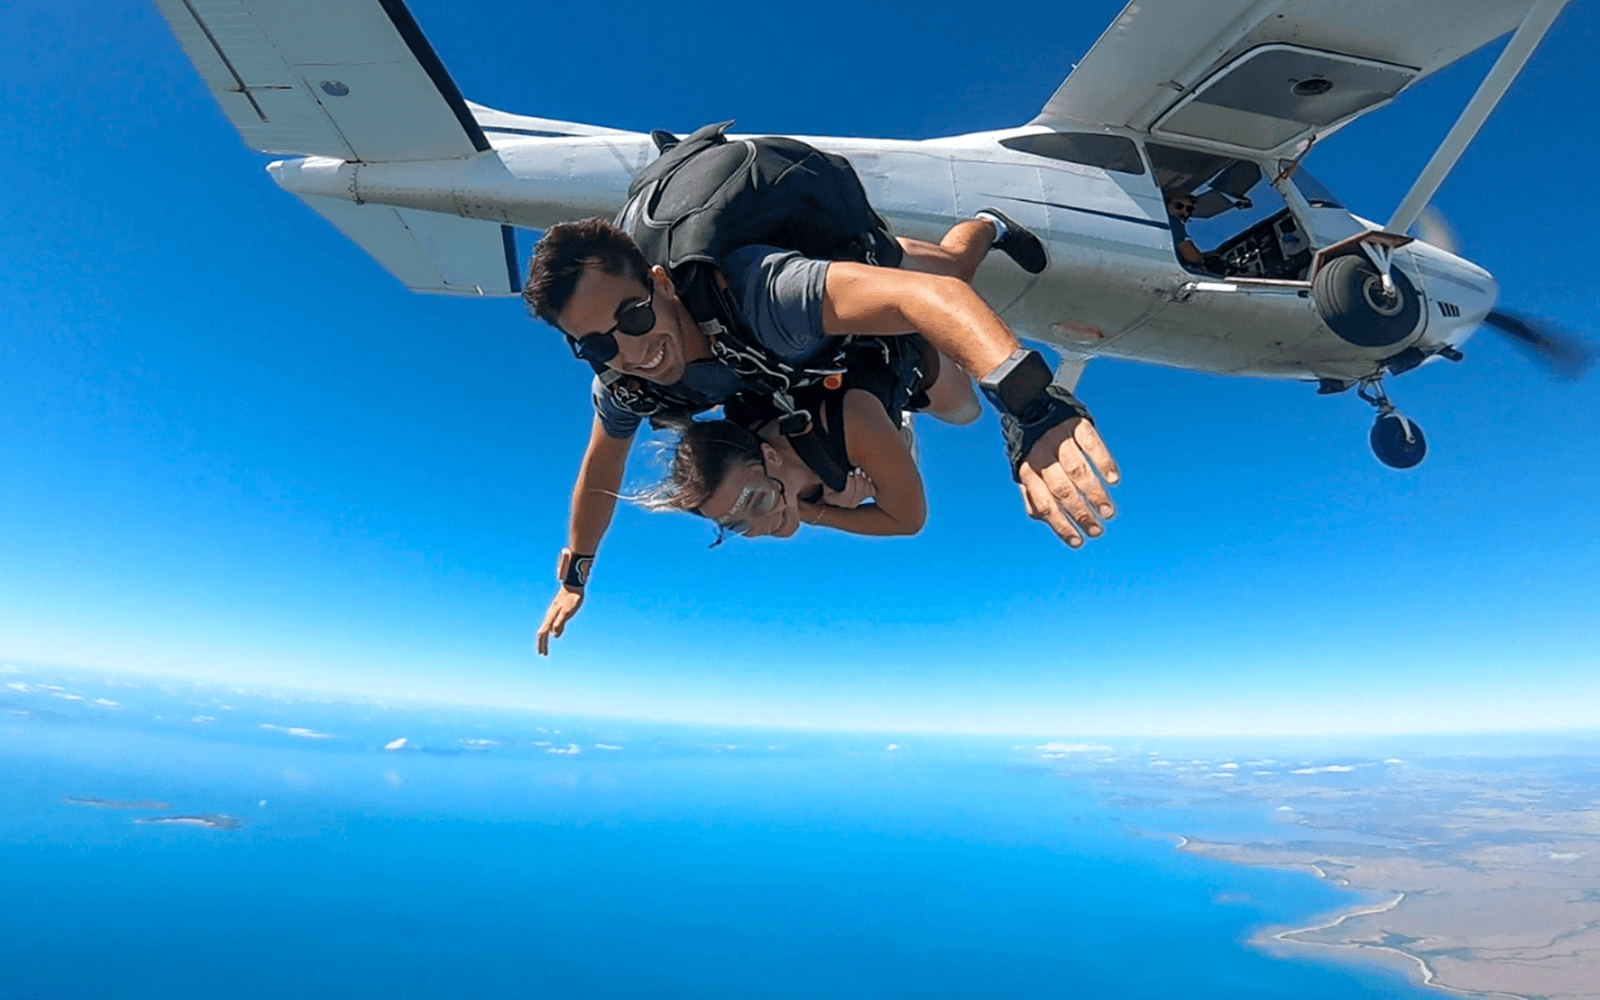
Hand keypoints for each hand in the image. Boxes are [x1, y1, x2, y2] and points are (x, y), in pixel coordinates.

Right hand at [536, 585, 584, 655]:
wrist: (574, 585)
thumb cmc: (572, 598)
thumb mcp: (568, 612)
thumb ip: (560, 622)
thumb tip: (554, 636)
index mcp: (551, 616)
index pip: (543, 633)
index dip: (542, 644)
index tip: (543, 654)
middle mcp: (550, 615)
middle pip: (543, 632)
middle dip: (542, 644)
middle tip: (543, 654)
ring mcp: (553, 613)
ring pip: (546, 628)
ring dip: (545, 639)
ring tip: (546, 647)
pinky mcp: (558, 611)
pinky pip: (551, 624)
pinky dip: (550, 632)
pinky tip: (554, 633)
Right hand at [821, 468, 875, 507]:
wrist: (836, 495)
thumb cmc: (831, 487)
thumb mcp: (827, 485)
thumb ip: (831, 480)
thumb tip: (836, 473)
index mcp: (840, 501)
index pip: (849, 493)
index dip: (851, 482)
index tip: (850, 472)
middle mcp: (850, 504)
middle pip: (860, 493)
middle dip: (859, 479)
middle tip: (857, 469)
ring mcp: (859, 503)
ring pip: (867, 493)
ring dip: (865, 481)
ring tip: (861, 472)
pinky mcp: (866, 500)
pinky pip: (872, 493)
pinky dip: (870, 484)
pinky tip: (866, 477)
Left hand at [1018, 417, 1119, 546]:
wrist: (1029, 403)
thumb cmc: (1030, 446)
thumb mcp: (1024, 469)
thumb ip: (1032, 494)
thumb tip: (1043, 518)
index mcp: (1027, 471)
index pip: (1044, 504)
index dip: (1061, 524)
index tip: (1078, 541)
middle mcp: (1042, 455)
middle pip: (1062, 490)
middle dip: (1080, 513)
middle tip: (1097, 530)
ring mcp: (1059, 438)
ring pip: (1078, 470)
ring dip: (1094, 493)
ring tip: (1108, 512)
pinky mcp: (1075, 423)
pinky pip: (1091, 443)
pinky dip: (1103, 461)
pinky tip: (1113, 478)